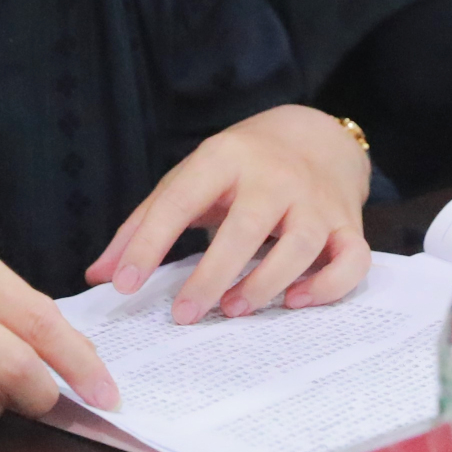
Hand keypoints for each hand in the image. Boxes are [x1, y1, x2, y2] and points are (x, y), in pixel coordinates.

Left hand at [86, 105, 370, 324]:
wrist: (314, 137)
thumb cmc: (238, 168)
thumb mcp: (189, 179)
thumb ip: (144, 225)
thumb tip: (100, 275)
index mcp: (223, 158)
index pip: (180, 199)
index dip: (149, 243)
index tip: (124, 285)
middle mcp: (273, 176)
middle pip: (245, 227)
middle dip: (212, 275)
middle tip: (183, 314)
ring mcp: (315, 200)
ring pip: (300, 246)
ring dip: (264, 284)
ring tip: (232, 310)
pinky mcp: (349, 225)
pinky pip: (351, 261)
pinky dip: (327, 287)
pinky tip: (294, 302)